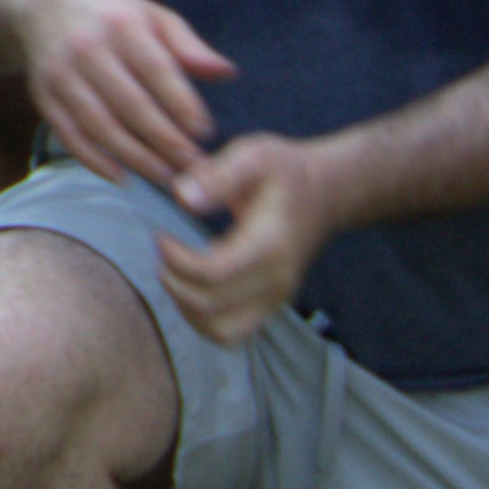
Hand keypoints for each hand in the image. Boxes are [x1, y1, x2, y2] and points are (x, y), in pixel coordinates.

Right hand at [20, 0, 232, 195]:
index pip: (157, 70)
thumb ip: (189, 46)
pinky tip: (122, 177)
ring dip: (135, 157)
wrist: (41, 4)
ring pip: (100, 125)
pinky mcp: (43, 95)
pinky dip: (94, 160)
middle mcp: (87, 48)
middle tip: (192, 165)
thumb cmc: (111, 15)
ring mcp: (61, 74)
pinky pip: (69, 135)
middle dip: (164, 140)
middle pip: (130, 103)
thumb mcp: (153, 16)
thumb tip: (228, 73)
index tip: (204, 133)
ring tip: (166, 176)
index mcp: (122, 25)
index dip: (182, 105)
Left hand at [157, 133, 336, 345]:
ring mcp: (276, 299)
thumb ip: (219, 175)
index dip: (176, 260)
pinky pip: (230, 333)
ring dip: (184, 306)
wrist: (327, 192)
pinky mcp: (270, 305)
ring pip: (219, 331)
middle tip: (163, 249)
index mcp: (270, 246)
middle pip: (210, 307)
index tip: (161, 235)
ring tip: (174, 269)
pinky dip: (200, 318)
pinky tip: (190, 284)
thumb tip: (183, 197)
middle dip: (173, 281)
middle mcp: (276, 281)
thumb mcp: (254, 156)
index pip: (213, 274)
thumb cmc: (285, 171)